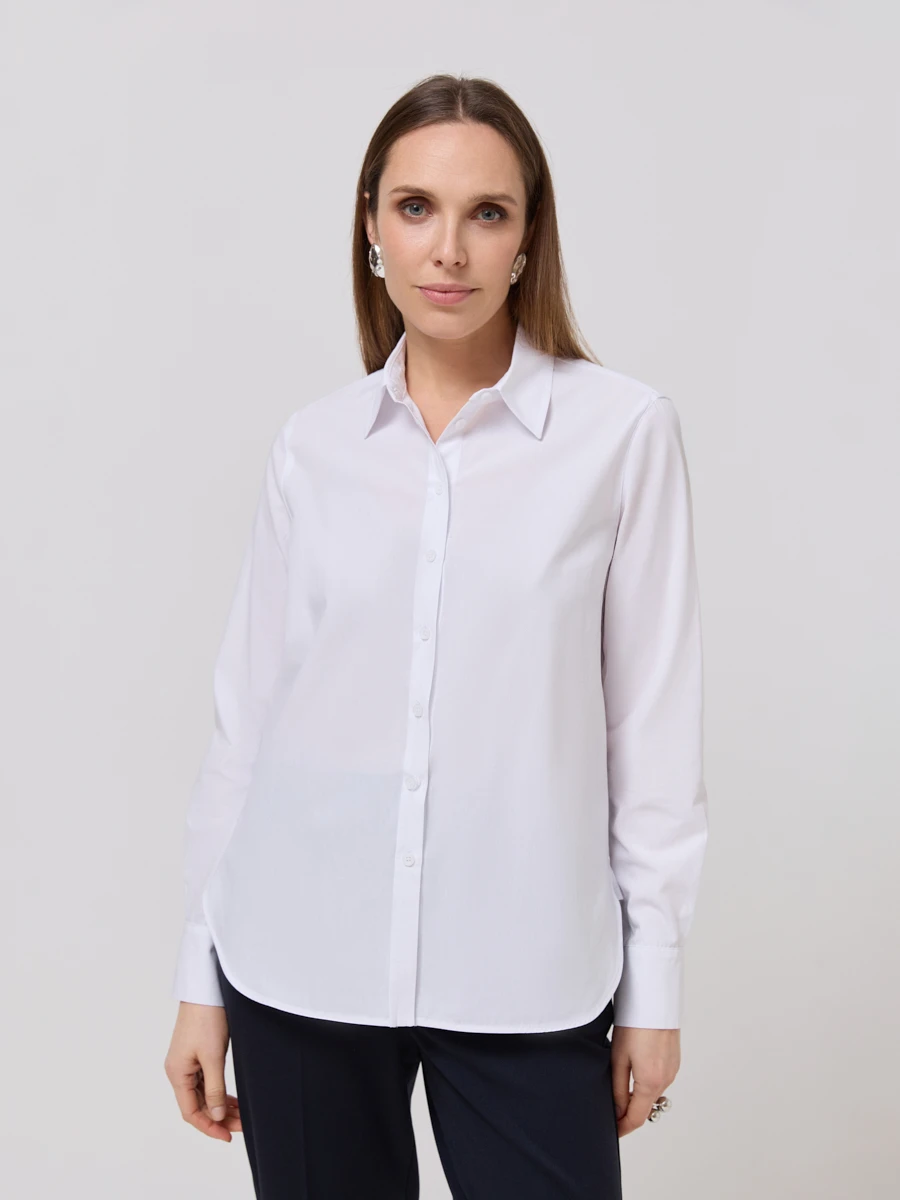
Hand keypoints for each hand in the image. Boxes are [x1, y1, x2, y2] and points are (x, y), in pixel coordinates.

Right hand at [164, 1001, 242, 1141]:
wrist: (206, 988)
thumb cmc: (206, 1019)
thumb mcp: (213, 1057)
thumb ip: (215, 1089)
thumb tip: (216, 1116)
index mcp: (177, 1074)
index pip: (191, 1112)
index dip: (209, 1127)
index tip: (228, 1136)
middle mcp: (179, 1071)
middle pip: (198, 1104)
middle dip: (218, 1117)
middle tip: (242, 1125)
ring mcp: (187, 1062)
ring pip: (203, 1094)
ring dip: (220, 1106)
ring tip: (241, 1114)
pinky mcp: (196, 1054)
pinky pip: (206, 1082)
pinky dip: (219, 1092)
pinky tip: (232, 1099)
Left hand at [610, 1025, 679, 1136]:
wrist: (654, 999)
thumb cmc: (635, 1023)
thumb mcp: (619, 1057)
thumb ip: (618, 1089)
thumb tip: (617, 1111)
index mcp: (651, 1082)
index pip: (636, 1117)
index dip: (623, 1128)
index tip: (612, 1132)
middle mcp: (666, 1080)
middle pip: (646, 1106)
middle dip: (629, 1112)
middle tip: (610, 1111)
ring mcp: (672, 1070)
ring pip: (652, 1093)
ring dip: (638, 1096)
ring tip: (619, 1088)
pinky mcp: (674, 1061)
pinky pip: (659, 1080)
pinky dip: (647, 1083)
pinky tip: (635, 1071)